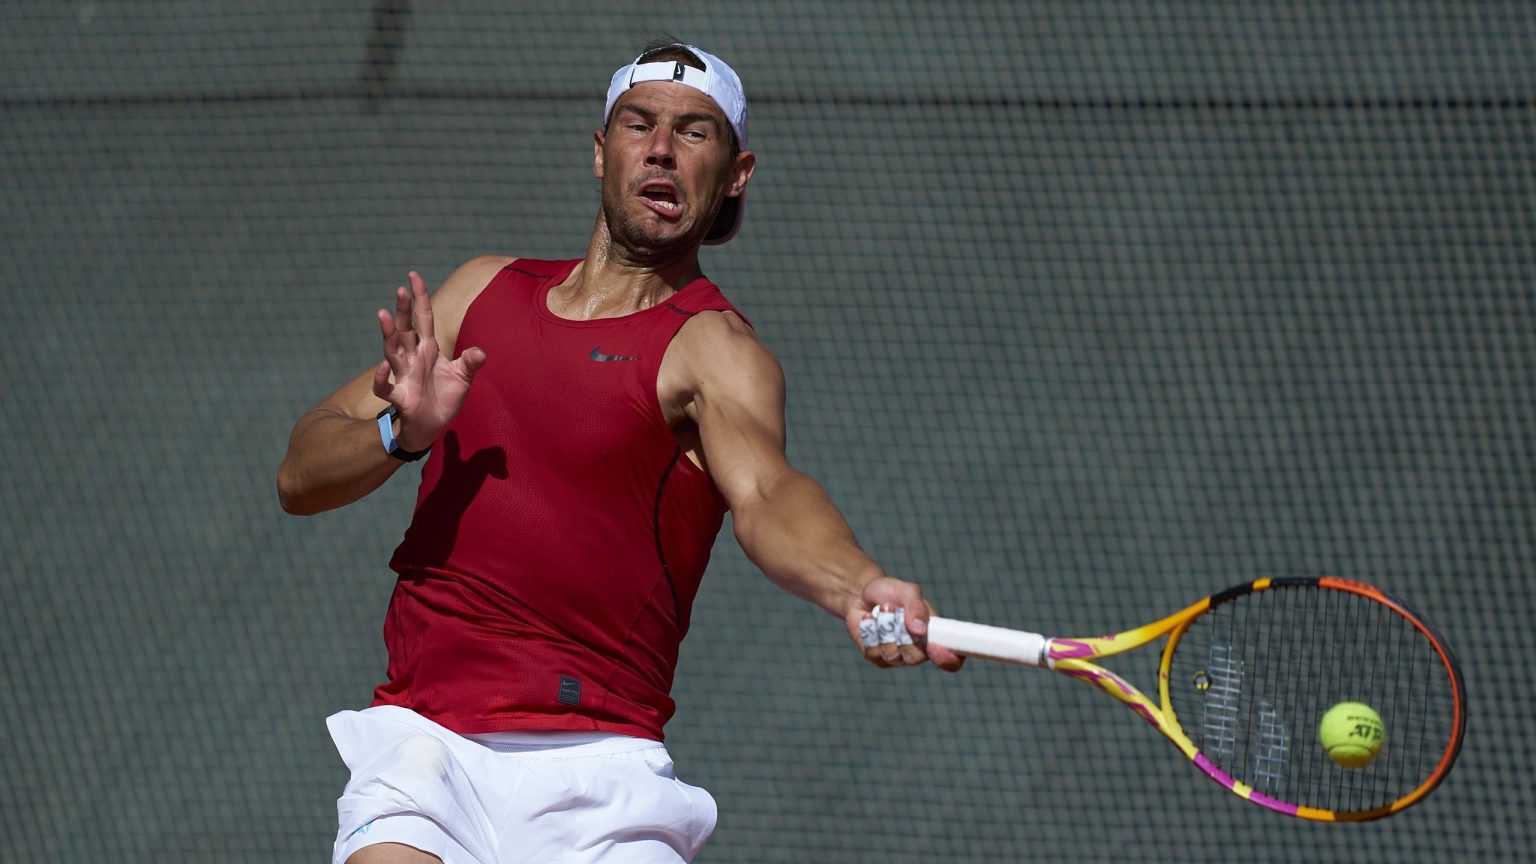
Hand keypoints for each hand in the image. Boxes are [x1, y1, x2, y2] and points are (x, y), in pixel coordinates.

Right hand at [371, 271, 486, 450]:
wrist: (433, 426)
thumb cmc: (445, 398)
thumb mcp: (463, 378)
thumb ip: (470, 363)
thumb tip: (480, 352)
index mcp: (429, 349)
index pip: (423, 318)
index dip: (419, 297)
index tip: (413, 275)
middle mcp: (413, 358)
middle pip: (406, 329)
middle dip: (403, 310)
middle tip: (400, 289)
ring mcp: (404, 375)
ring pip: (392, 350)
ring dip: (388, 333)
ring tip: (383, 314)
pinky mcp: (400, 396)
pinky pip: (385, 386)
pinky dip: (382, 377)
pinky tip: (384, 367)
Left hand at [845, 576, 963, 670]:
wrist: (862, 594)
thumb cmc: (891, 592)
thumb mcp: (907, 591)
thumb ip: (916, 607)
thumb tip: (920, 629)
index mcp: (934, 636)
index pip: (951, 660)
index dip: (947, 659)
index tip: (933, 646)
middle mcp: (918, 651)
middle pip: (916, 657)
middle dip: (903, 632)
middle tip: (895, 610)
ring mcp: (897, 657)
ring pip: (892, 654)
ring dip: (884, 628)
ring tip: (881, 611)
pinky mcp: (877, 658)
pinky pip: (873, 653)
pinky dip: (870, 632)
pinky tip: (869, 620)